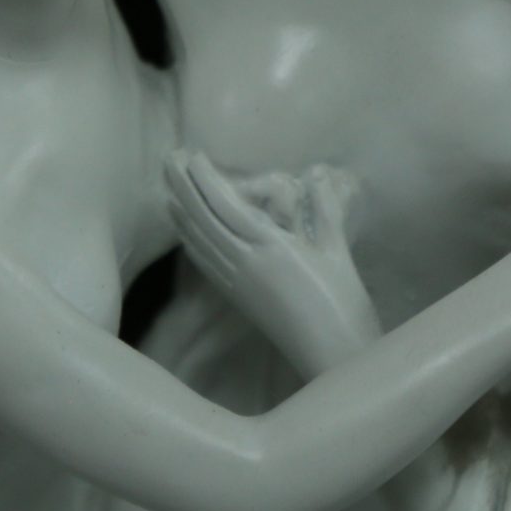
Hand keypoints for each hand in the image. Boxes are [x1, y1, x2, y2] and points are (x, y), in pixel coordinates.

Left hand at [165, 151, 379, 374]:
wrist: (332, 354)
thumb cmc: (342, 302)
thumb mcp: (337, 251)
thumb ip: (325, 210)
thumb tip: (317, 172)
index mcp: (270, 247)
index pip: (226, 205)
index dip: (205, 179)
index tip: (193, 155)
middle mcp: (245, 263)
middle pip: (203, 219)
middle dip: (184, 187)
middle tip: (168, 159)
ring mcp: (238, 283)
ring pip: (200, 241)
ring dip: (181, 212)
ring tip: (167, 188)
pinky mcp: (238, 299)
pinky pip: (207, 264)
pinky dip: (191, 242)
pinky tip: (185, 232)